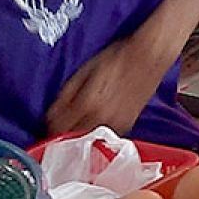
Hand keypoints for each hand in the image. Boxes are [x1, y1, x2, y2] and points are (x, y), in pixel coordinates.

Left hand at [46, 36, 173, 136]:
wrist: (150, 56)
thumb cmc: (118, 57)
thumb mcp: (85, 69)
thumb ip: (66, 94)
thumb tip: (52, 114)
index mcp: (88, 103)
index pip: (56, 128)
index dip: (48, 125)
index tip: (48, 120)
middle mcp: (102, 118)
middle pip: (71, 139)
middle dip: (60, 134)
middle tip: (58, 125)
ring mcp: (116, 124)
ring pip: (87, 142)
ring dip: (77, 136)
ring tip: (75, 125)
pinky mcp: (127, 125)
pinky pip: (103, 138)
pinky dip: (94, 134)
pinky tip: (94, 123)